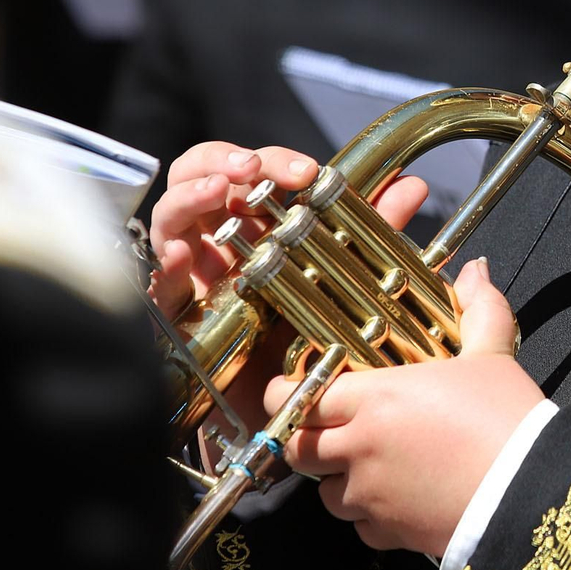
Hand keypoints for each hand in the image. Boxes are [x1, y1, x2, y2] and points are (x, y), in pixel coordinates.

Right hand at [146, 140, 428, 316]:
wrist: (282, 408)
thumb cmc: (304, 334)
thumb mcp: (342, 277)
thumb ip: (373, 231)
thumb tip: (412, 186)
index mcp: (254, 221)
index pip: (250, 170)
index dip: (275, 161)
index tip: (307, 171)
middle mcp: (217, 238)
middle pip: (197, 175)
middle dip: (221, 161)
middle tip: (250, 169)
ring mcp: (191, 271)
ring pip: (170, 216)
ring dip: (191, 195)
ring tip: (218, 191)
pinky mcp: (173, 312)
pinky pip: (157, 281)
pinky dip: (166, 263)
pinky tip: (182, 256)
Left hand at [265, 258, 544, 556]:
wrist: (528, 491)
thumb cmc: (507, 421)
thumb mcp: (492, 356)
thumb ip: (478, 310)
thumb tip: (476, 272)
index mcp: (375, 398)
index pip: (300, 397)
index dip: (286, 394)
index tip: (291, 389)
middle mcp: (361, 447)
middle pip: (299, 450)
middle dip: (305, 438)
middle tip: (325, 427)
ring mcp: (371, 496)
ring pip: (326, 493)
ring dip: (337, 479)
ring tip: (366, 464)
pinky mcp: (390, 532)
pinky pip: (362, 526)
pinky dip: (370, 514)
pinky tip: (396, 497)